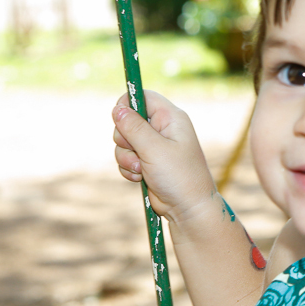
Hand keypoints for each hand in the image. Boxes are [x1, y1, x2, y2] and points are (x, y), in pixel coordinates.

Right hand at [111, 90, 217, 222]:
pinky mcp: (146, 162)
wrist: (187, 208)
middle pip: (128, 119)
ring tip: (142, 170)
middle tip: (137, 152)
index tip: (120, 118)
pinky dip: (128, 168)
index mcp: (171, 118)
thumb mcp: (154, 148)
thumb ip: (134, 127)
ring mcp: (154, 146)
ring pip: (123, 142)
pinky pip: (126, 158)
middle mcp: (163, 129)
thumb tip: (116, 108)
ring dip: (126, 157)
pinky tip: (140, 178)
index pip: (144, 96)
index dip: (128, 103)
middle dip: (125, 139)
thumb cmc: (178, 176)